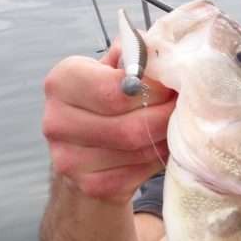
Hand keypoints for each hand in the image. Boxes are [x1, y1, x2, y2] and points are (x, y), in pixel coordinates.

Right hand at [42, 39, 174, 201]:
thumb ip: (136, 54)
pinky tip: (160, 146)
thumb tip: (167, 56)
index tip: (173, 87)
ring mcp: (68, 158)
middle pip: (129, 127)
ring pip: (137, 152)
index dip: (154, 91)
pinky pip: (137, 174)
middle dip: (164, 118)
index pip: (116, 90)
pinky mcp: (88, 185)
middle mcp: (56, 121)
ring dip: (164, 139)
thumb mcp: (116, 67)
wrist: (86, 147)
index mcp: (62, 82)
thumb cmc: (108, 97)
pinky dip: (156, 160)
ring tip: (175, 126)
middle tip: (184, 110)